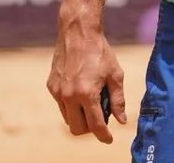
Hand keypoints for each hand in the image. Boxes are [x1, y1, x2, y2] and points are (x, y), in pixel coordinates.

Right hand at [46, 23, 126, 142]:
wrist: (78, 34)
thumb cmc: (101, 53)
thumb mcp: (115, 75)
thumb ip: (118, 100)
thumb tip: (121, 120)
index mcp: (87, 94)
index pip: (95, 125)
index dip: (103, 135)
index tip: (109, 139)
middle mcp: (69, 96)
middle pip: (78, 128)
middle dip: (91, 129)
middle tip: (102, 118)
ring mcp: (57, 92)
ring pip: (68, 119)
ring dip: (80, 118)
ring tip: (94, 102)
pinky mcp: (51, 87)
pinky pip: (62, 106)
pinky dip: (72, 106)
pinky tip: (82, 92)